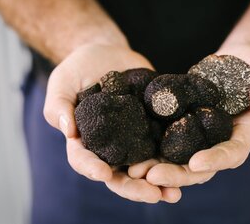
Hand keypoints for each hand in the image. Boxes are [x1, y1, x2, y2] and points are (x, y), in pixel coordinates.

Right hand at [43, 42, 180, 202]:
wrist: (108, 54)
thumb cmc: (79, 69)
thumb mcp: (62, 82)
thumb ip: (58, 106)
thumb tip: (67, 131)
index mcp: (85, 141)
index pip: (84, 160)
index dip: (91, 169)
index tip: (103, 173)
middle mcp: (110, 146)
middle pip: (119, 175)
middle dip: (134, 188)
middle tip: (152, 195)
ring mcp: (133, 138)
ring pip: (145, 168)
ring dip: (160, 183)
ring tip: (175, 194)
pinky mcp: (153, 127)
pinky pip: (164, 146)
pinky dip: (175, 159)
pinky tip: (191, 169)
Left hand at [142, 44, 249, 186]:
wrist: (237, 62)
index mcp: (243, 135)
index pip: (232, 154)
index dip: (215, 160)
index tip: (195, 164)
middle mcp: (220, 143)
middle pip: (200, 168)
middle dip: (177, 174)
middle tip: (152, 176)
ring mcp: (200, 138)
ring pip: (179, 161)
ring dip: (158, 169)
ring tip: (136, 171)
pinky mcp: (184, 128)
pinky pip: (167, 143)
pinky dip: (151, 151)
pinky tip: (132, 155)